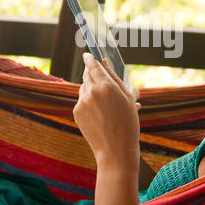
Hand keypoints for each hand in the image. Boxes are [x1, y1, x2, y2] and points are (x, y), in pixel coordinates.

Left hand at [73, 52, 139, 166]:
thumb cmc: (128, 124)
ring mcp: (82, 102)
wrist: (116, 149)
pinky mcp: (77, 112)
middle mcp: (92, 92)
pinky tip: (99, 116)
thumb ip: (115, 78)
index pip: (94, 66)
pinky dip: (88, 104)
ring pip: (84, 88)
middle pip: (87, 75)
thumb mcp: (127, 98)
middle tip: (101, 83)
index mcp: (107, 86)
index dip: (90, 59)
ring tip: (105, 106)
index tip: (87, 54)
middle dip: (92, 75)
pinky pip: (82, 101)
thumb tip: (104, 62)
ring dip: (91, 90)